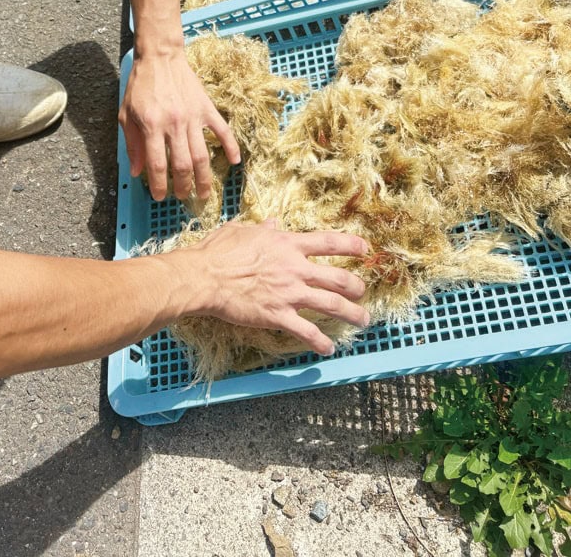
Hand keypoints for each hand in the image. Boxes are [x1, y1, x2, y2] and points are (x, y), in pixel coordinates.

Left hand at [119, 48, 240, 201]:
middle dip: (183, 186)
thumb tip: (137, 171)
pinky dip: (231, 147)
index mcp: (152, 126)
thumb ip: (133, 144)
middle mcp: (174, 124)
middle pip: (182, 165)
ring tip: (204, 193)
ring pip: (202, 155)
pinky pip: (223, 131)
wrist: (160, 57)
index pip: (157, 165)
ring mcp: (193, 116)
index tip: (160, 196)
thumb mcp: (127, 114)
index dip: (159, 185)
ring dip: (204, 178)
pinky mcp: (206, 108)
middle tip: (182, 196)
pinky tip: (234, 162)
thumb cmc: (141, 85)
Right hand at [187, 219, 370, 354]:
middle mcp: (295, 268)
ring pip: (332, 305)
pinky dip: (320, 342)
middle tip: (362, 291)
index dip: (351, 245)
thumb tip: (274, 222)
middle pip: (338, 277)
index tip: (365, 249)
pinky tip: (328, 349)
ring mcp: (289, 293)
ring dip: (352, 313)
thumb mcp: (242, 231)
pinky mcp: (278, 315)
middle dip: (356, 286)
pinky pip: (307, 331)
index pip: (329, 243)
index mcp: (288, 244)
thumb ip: (263, 229)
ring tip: (363, 320)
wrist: (206, 277)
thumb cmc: (219, 251)